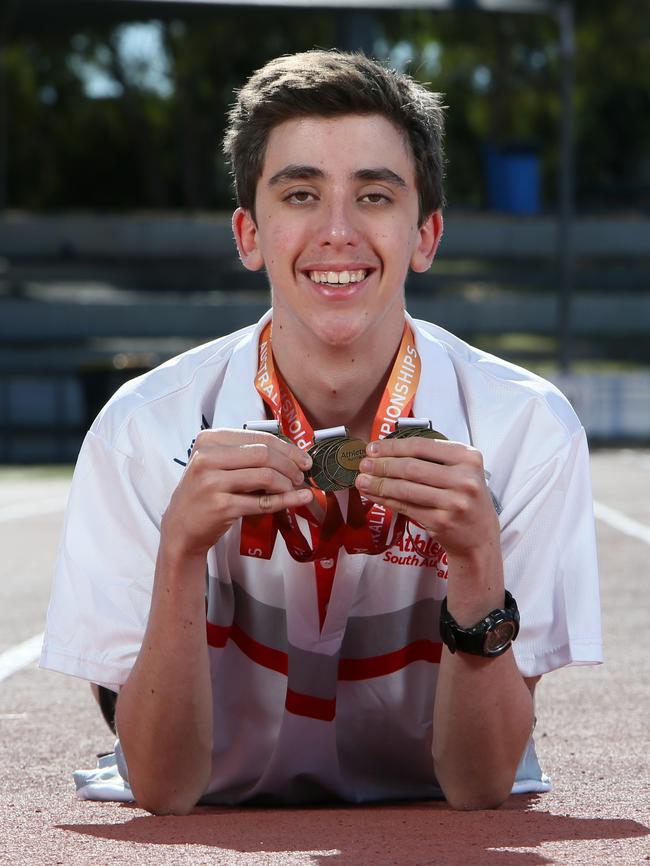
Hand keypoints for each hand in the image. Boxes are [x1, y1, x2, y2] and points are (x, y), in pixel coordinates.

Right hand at [161, 428, 312, 559]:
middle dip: (290, 464)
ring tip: (294, 488)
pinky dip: (286, 500)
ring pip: (266, 476)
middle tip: (301, 474)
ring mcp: (212, 483)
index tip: (302, 458)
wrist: (181, 527)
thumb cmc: (204, 492)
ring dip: (288, 483)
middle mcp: (207, 458)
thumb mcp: (216, 464)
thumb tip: (291, 453)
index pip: (258, 437)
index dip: (287, 447)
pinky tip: (299, 499)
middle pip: (264, 454)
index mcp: (209, 440)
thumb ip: (245, 454)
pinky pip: (263, 502)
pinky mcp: (222, 507)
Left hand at [355, 437, 498, 561]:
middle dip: (382, 465)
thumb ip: (433, 458)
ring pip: (406, 489)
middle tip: (363, 464)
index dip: (393, 446)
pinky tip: (374, 495)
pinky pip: (406, 507)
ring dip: (379, 484)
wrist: (480, 537)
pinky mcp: (441, 522)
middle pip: (411, 468)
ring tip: (361, 480)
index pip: (422, 446)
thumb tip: (386, 450)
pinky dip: (386, 500)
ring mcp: (454, 502)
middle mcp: (464, 479)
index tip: (372, 448)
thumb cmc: (464, 498)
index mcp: (468, 458)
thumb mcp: (461, 471)